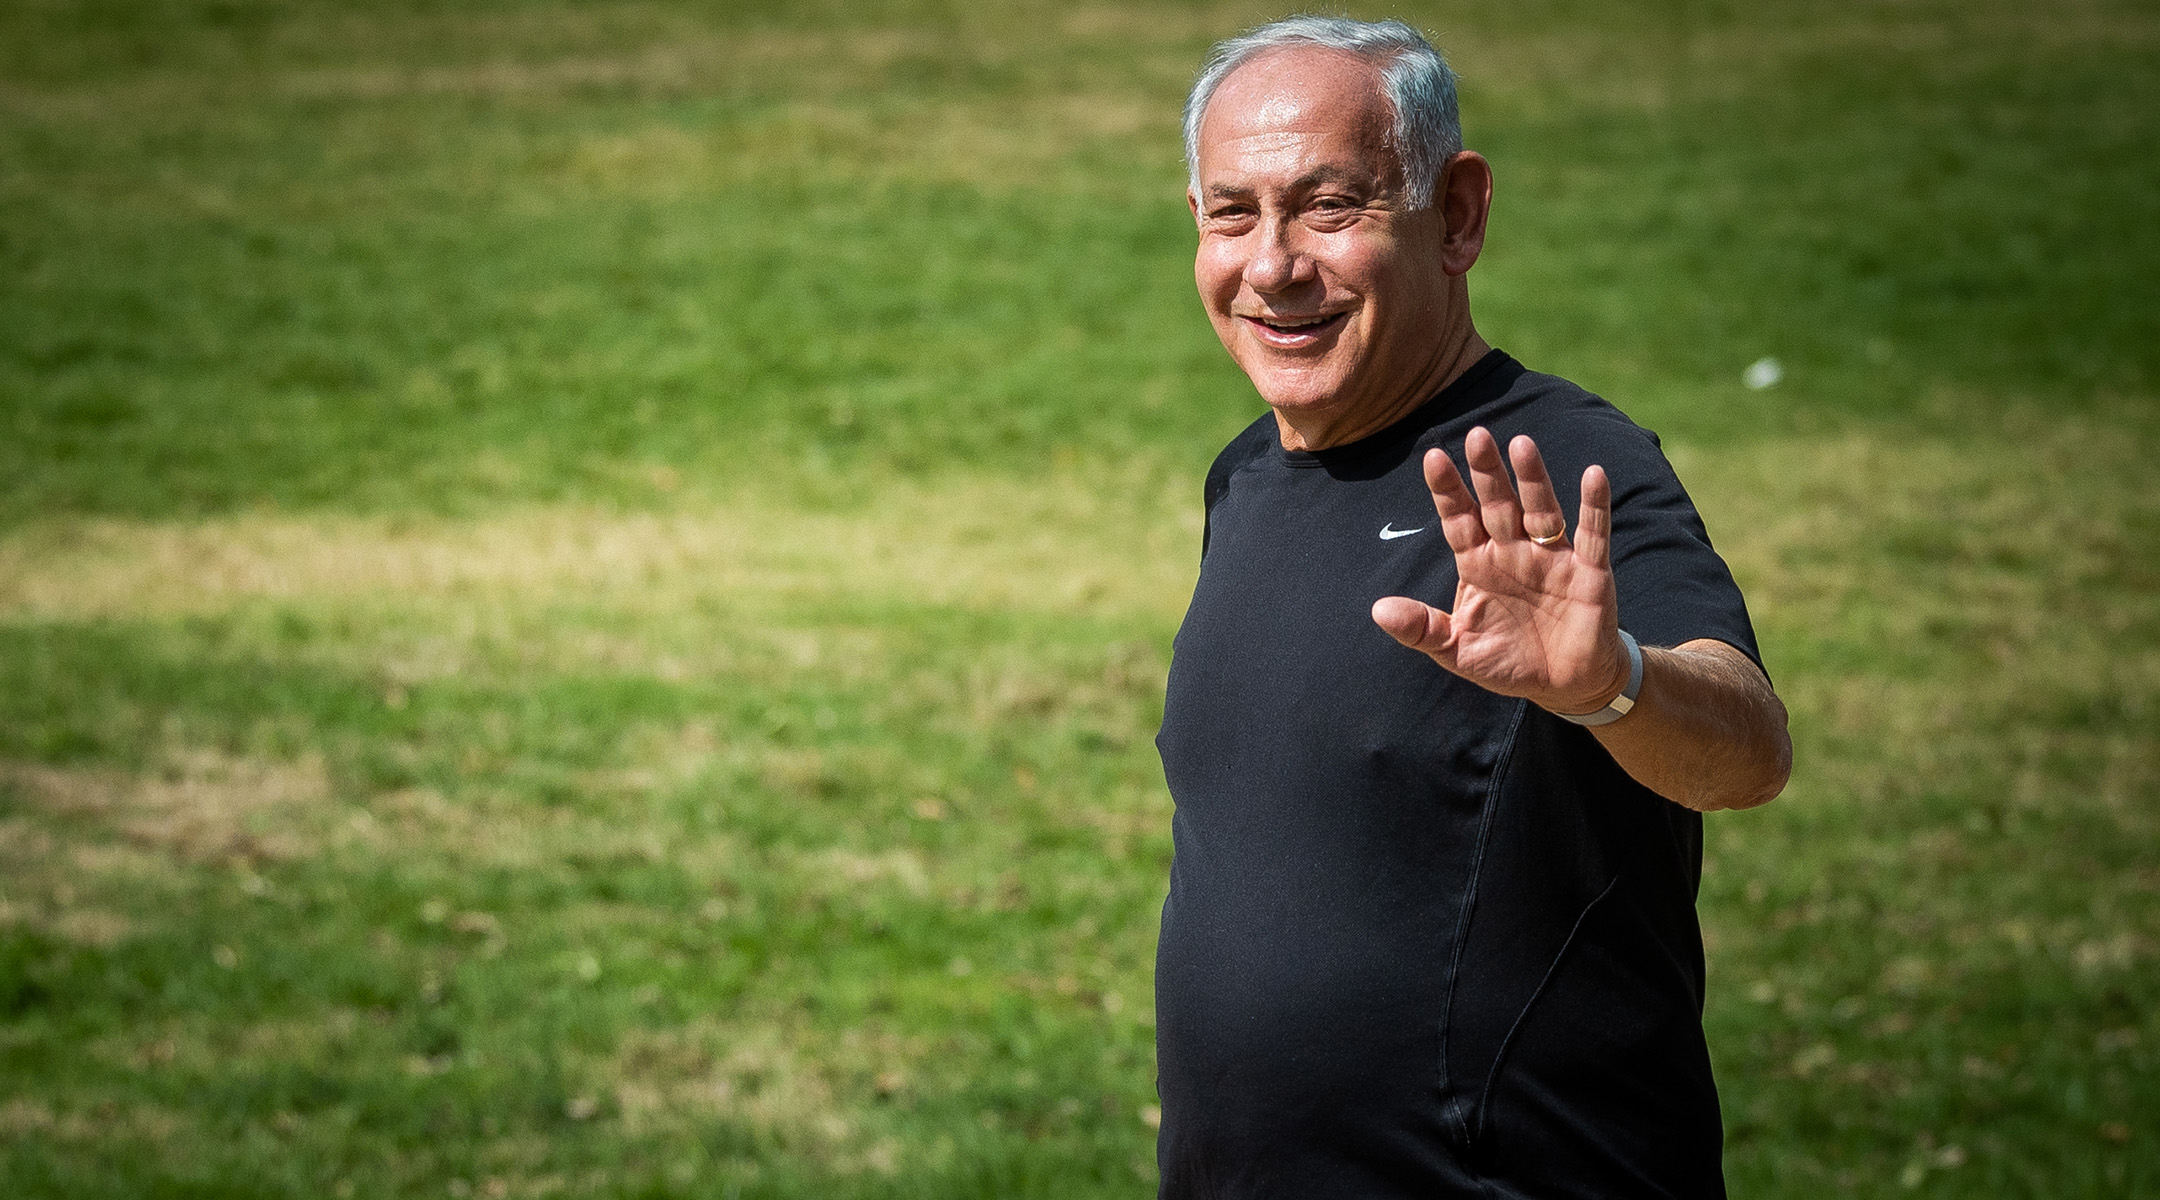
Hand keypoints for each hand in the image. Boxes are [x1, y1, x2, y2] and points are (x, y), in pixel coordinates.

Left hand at [1371, 427, 1629, 714]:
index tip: (1432, 457)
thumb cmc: (1507, 662)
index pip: (1459, 519)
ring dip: (1533, 479)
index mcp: (1478, 564)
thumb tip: (1378, 609)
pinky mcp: (1589, 571)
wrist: (1564, 684)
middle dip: (1486, 472)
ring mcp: (1551, 557)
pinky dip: (1593, 506)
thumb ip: (1421, 629)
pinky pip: (1592, 534)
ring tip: (1521, 444)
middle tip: (1476, 436)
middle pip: (1497, 504)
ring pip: (1540, 510)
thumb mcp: (1456, 651)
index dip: (1447, 490)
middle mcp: (1513, 551)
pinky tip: (1593, 475)